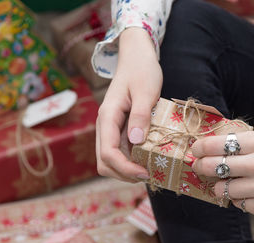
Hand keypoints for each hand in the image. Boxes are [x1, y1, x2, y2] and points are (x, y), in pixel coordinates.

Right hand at [96, 27, 162, 182]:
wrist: (136, 58)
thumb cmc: (142, 71)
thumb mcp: (146, 91)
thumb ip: (140, 116)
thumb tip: (136, 142)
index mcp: (107, 117)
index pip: (108, 153)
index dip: (125, 168)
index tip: (146, 172)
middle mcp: (104, 126)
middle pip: (104, 162)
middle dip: (123, 173)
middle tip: (148, 174)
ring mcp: (110, 129)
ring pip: (110, 160)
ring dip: (126, 169)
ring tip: (148, 169)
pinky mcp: (118, 129)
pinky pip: (119, 151)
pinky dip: (130, 160)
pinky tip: (147, 158)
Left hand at [191, 131, 253, 217]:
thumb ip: (237, 144)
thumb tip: (203, 149)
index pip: (215, 144)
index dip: (199, 148)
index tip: (195, 151)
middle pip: (212, 166)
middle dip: (201, 167)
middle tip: (200, 167)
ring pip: (221, 189)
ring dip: (220, 186)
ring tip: (231, 182)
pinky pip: (237, 204)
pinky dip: (238, 199)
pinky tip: (250, 193)